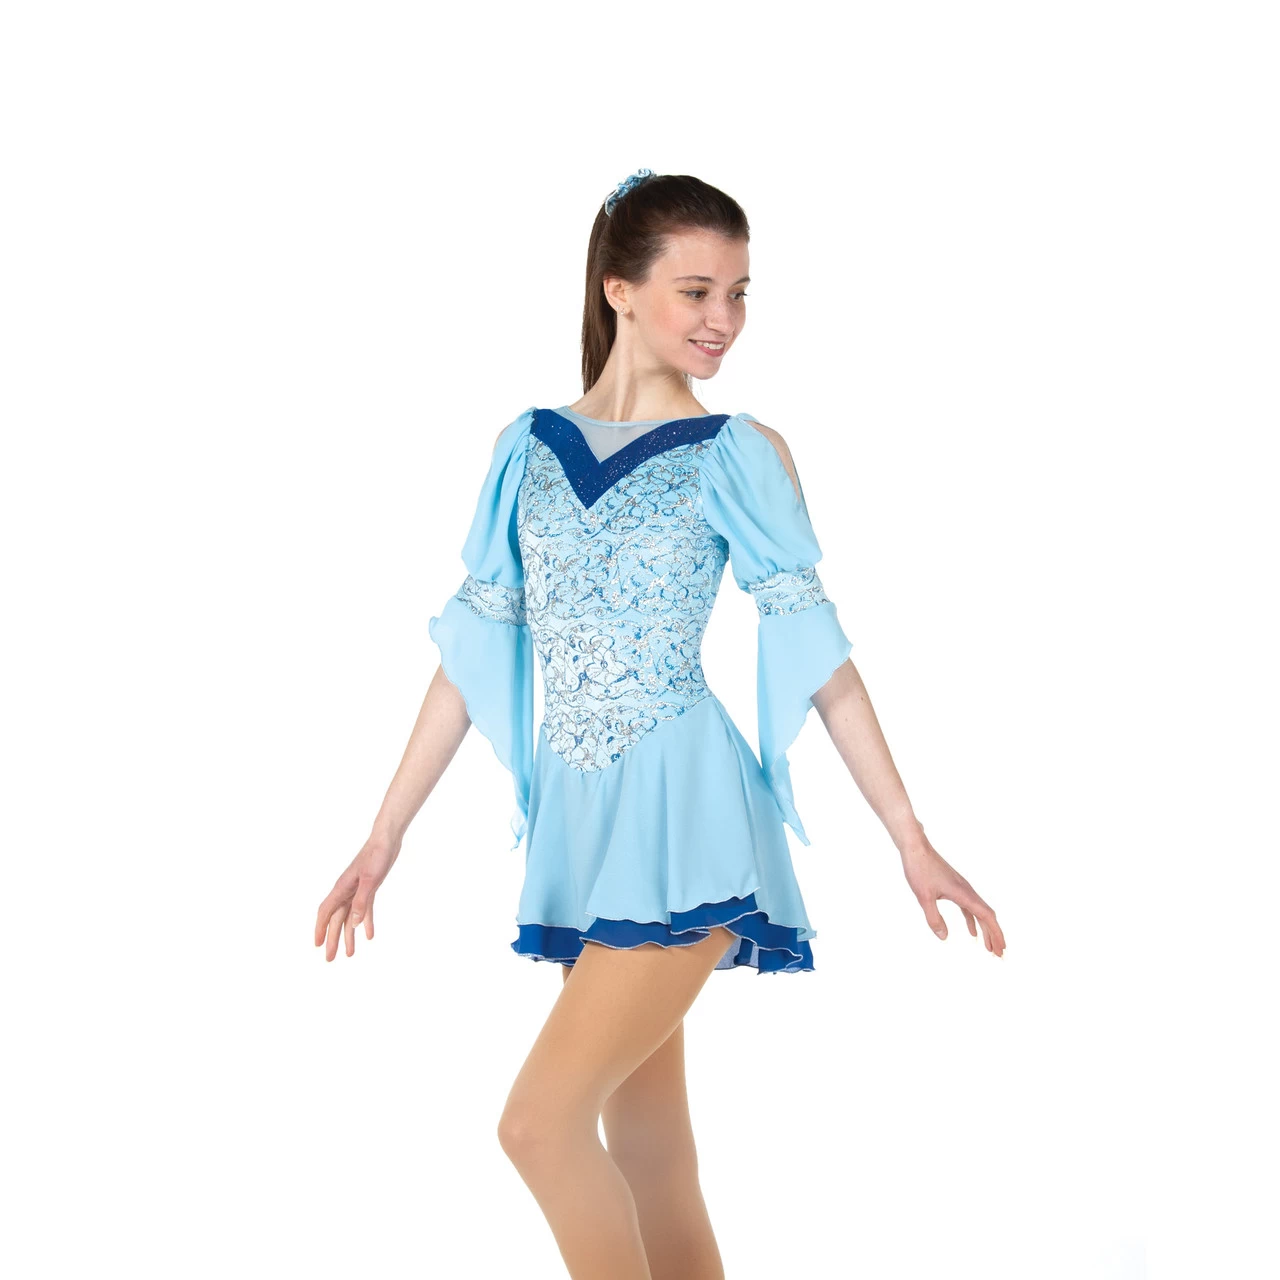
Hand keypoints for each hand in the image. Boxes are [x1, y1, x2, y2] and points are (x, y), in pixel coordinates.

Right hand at [314, 832, 400, 960]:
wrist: (387, 840)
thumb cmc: (377, 855)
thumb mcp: (371, 879)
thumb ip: (362, 902)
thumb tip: (354, 925)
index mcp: (342, 888)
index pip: (326, 912)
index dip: (320, 929)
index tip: (317, 945)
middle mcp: (346, 890)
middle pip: (336, 919)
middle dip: (332, 939)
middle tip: (330, 959)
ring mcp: (357, 890)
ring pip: (349, 917)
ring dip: (348, 935)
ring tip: (350, 954)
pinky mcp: (368, 888)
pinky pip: (364, 910)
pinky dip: (366, 922)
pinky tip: (369, 935)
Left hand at [900, 835, 1004, 956]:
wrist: (916, 848)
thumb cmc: (919, 869)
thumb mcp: (924, 897)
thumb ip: (934, 918)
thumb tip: (944, 938)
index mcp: (964, 893)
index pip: (987, 916)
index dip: (996, 933)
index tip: (1001, 948)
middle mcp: (967, 890)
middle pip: (987, 916)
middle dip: (995, 935)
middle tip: (999, 955)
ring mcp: (962, 888)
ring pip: (979, 912)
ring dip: (986, 929)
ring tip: (989, 947)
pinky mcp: (955, 887)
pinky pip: (969, 907)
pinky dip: (973, 920)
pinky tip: (972, 932)